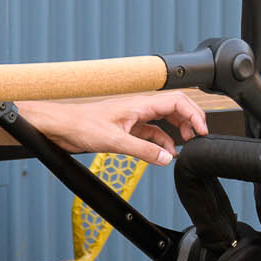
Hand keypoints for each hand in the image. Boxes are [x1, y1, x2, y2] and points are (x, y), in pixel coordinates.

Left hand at [13, 91, 208, 166]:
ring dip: (175, 134)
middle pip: (174, 110)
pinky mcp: (125, 129)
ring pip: (163, 122)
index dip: (194, 115)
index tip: (202, 131)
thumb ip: (143, 151)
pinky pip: (150, 134)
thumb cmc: (80, 125)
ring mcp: (133, 118)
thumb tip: (166, 157)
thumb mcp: (114, 141)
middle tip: (198, 139)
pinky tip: (163, 154)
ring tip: (183, 148)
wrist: (59, 127)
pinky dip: (160, 143)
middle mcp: (139, 108)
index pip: (177, 102)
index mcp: (139, 104)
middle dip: (189, 122)